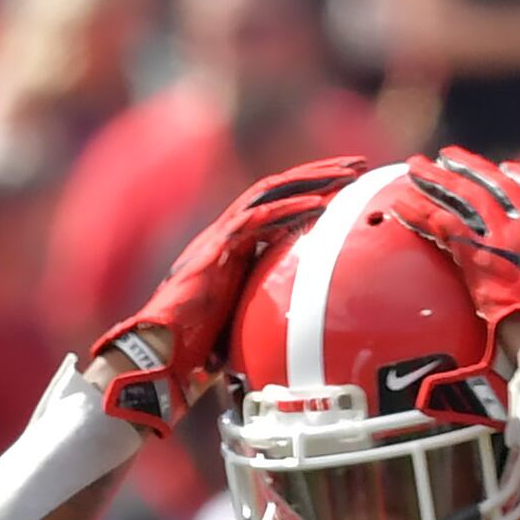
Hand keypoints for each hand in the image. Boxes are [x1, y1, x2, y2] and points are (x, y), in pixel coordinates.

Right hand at [86, 157, 365, 435]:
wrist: (161, 352)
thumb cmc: (195, 345)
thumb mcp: (242, 318)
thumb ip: (266, 305)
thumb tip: (299, 327)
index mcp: (233, 246)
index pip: (276, 204)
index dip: (311, 190)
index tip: (346, 187)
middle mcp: (227, 233)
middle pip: (279, 188)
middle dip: (320, 173)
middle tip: (358, 166)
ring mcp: (220, 237)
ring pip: (271, 192)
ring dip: (312, 179)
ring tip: (349, 174)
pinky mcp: (216, 249)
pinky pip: (258, 219)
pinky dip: (290, 208)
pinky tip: (320, 204)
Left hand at [396, 150, 519, 378]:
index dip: (519, 179)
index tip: (502, 168)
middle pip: (495, 187)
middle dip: (468, 168)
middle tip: (446, 157)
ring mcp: (508, 238)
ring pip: (466, 197)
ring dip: (438, 180)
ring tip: (415, 167)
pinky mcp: (482, 257)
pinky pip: (444, 226)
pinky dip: (420, 214)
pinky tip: (401, 204)